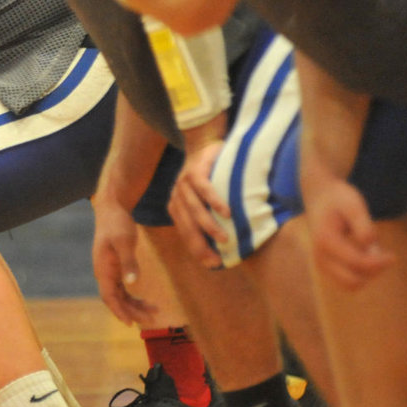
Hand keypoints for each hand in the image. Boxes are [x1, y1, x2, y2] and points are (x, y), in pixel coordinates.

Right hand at [90, 196, 155, 325]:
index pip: (109, 297)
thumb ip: (129, 262)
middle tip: (152, 319)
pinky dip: (133, 296)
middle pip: (116, 299)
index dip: (119, 311)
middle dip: (132, 311)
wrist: (112, 208)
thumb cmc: (117, 223)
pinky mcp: (115, 266)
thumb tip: (132, 283)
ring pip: (120, 294)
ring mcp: (109, 270)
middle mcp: (104, 272)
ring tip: (155, 311)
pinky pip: (123, 287)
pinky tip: (145, 299)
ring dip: (135, 305)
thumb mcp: (124, 242)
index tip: (131, 323)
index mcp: (103, 269)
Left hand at [168, 140, 229, 268]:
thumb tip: (230, 245)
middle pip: (187, 225)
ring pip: (195, 209)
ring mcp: (183, 183)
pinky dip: (215, 201)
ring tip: (224, 239)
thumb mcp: (208, 199)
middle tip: (217, 259)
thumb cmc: (213, 176)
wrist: (206, 142)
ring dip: (209, 226)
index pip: (186, 233)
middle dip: (201, 245)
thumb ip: (212, 217)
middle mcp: (176, 196)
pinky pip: (204, 189)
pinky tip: (227, 212)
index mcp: (178, 207)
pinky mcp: (194, 170)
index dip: (197, 250)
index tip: (213, 264)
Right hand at [305, 176, 393, 287]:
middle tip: (385, 255)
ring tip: (375, 251)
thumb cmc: (339, 200)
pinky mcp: (326, 266)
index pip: (357, 262)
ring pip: (350, 284)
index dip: (379, 262)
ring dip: (368, 273)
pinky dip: (361, 272)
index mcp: (326, 241)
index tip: (393, 256)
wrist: (319, 197)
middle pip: (353, 281)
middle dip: (373, 271)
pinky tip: (366, 253)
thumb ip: (364, 226)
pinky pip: (348, 280)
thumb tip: (372, 249)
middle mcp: (320, 256)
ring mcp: (321, 263)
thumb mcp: (354, 205)